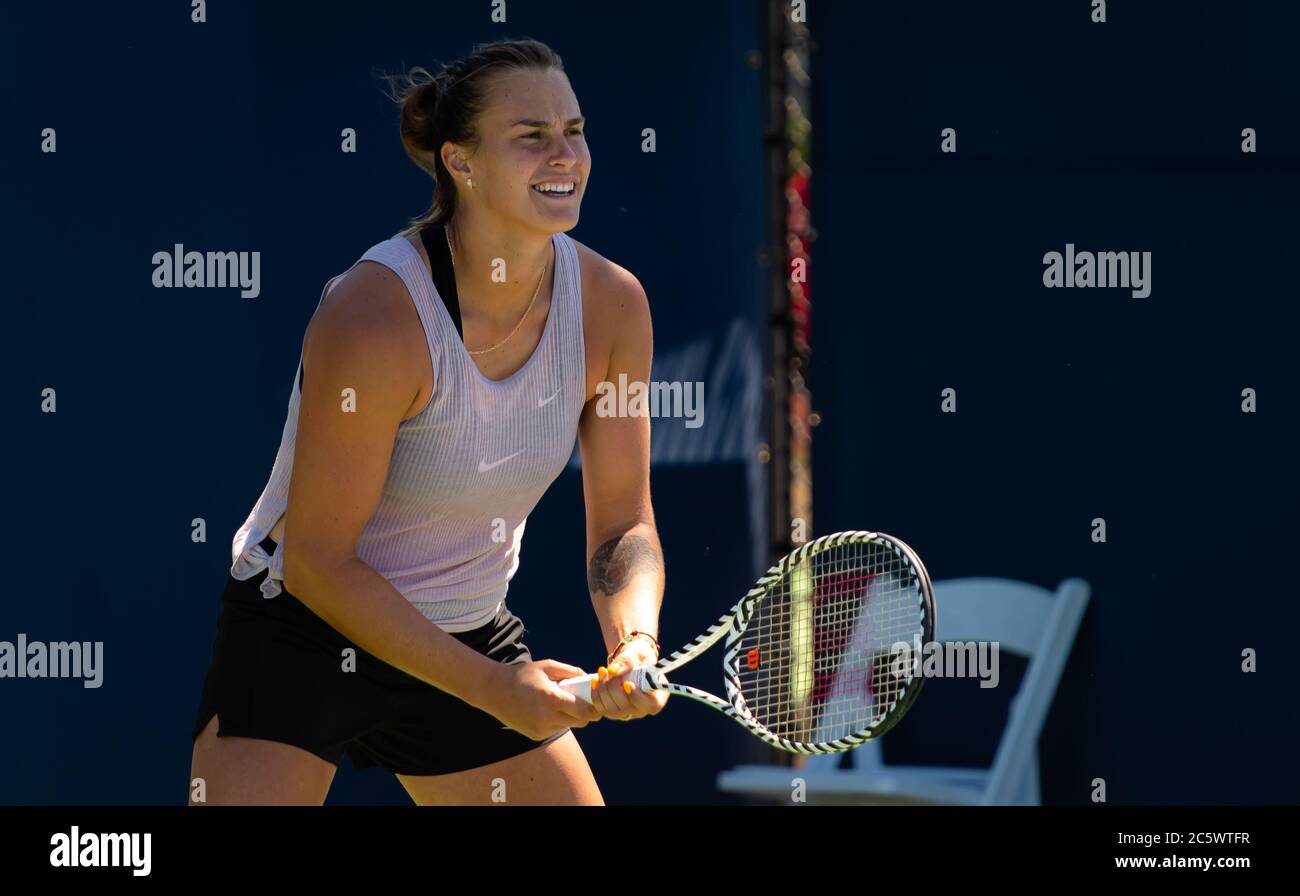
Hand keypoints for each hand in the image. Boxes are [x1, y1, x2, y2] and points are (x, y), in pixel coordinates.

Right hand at [486, 658, 603, 740]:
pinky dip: (557, 721)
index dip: (595, 709)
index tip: (599, 703)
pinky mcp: (535, 735)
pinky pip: (555, 729)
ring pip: (568, 726)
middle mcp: (546, 717)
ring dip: (570, 717)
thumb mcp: (546, 666)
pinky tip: (546, 710)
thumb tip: (589, 677)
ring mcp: (540, 729)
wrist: (494, 691)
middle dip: (586, 713)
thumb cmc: (522, 675)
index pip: (583, 711)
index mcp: (551, 698)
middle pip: (580, 722)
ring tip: (560, 703)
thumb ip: (570, 671)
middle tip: (585, 703)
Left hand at [588, 638, 669, 721]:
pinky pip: (602, 709)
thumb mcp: (638, 653)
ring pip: (612, 711)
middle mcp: (642, 709)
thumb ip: (628, 660)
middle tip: (610, 670)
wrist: (630, 661)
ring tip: (603, 671)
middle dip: (614, 689)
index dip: (637, 698)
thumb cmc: (639, 657)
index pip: (650, 706)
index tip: (627, 683)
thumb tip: (613, 670)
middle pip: (627, 709)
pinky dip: (596, 695)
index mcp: (657, 696)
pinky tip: (595, 680)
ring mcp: (627, 713)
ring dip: (603, 691)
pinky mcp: (613, 711)